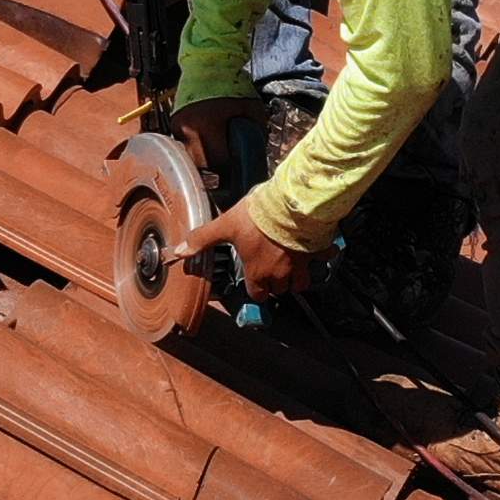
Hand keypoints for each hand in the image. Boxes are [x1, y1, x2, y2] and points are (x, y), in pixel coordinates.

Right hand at [169, 94, 266, 180]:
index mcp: (207, 125)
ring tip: (219, 153)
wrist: (209, 63)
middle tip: (230, 168)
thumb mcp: (252, 108)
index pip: (218, 162)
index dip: (231, 171)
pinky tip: (208, 141)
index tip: (239, 175)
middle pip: (202, 164)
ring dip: (205, 159)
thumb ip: (256, 133)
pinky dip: (197, 147)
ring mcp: (178, 126)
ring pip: (192, 157)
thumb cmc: (233, 85)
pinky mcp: (174, 123)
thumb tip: (256, 158)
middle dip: (217, 168)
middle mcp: (188, 129)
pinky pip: (185, 145)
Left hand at [189, 198, 314, 300]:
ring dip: (297, 276)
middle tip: (271, 267)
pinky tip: (317, 247)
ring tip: (292, 263)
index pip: (258, 295)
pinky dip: (320, 256)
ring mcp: (301, 265)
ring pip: (301, 282)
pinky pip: (322, 259)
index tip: (255, 279)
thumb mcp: (225, 226)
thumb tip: (177, 252)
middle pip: (280, 290)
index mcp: (258, 273)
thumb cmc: (256, 218)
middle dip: (276, 282)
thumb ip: (202, 239)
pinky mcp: (318, 251)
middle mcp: (281, 275)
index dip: (256, 288)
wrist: (291, 204)